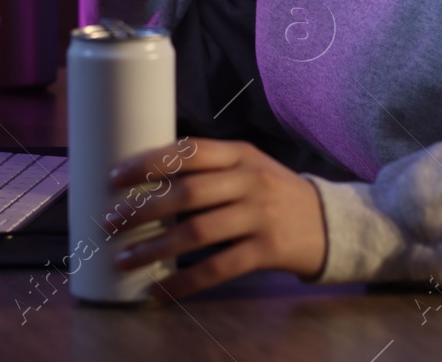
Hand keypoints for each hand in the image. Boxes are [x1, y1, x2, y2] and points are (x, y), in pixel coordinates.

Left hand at [108, 137, 327, 298]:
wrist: (331, 224)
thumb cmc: (274, 194)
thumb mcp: (250, 168)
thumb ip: (211, 169)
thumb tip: (148, 182)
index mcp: (241, 153)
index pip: (189, 151)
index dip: (149, 162)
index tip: (116, 176)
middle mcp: (250, 180)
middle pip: (187, 192)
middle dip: (142, 208)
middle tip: (110, 221)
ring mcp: (260, 215)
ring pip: (197, 231)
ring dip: (154, 248)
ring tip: (124, 258)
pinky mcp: (267, 250)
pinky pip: (217, 268)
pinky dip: (183, 282)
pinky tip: (159, 290)